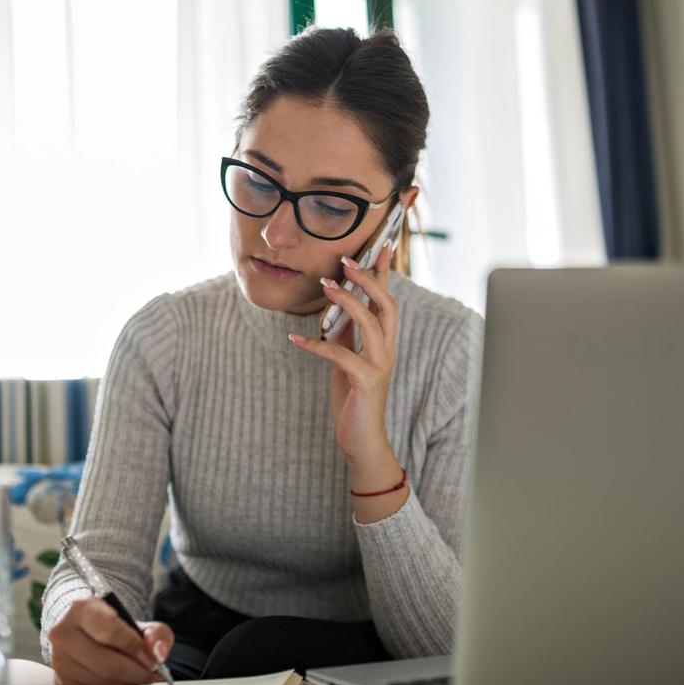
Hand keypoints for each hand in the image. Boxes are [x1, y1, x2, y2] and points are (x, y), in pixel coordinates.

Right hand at [49, 596, 174, 684]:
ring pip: (103, 682)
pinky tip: (122, 680)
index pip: (109, 631)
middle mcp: (64, 633)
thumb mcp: (139, 621)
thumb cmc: (115, 625)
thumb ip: (156, 633)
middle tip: (153, 672)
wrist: (86, 630)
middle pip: (107, 663)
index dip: (134, 646)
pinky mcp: (63, 681)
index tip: (151, 657)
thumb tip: (157, 653)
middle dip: (136, 672)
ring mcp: (60, 659)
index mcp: (82, 609)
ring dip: (127, 683)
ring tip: (138, 674)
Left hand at [290, 242, 397, 465]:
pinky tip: (295, 338)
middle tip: (346, 261)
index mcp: (384, 340)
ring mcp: (380, 365)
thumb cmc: (354, 397)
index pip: (387, 299)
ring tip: (325, 285)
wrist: (362, 440)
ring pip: (371, 323)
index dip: (384, 272)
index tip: (381, 244)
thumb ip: (347, 334)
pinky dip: (316, 345)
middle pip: (387, 305)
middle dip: (368, 280)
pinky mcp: (367, 382)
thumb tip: (336, 307)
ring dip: (348, 302)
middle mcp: (388, 349)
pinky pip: (341, 356)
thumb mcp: (348, 358)